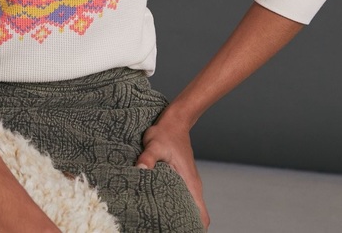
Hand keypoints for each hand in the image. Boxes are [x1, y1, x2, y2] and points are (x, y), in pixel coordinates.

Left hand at [135, 111, 209, 230]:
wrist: (174, 120)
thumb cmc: (166, 132)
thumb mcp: (155, 144)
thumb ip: (148, 158)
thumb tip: (140, 169)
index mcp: (191, 184)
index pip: (201, 216)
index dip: (195, 229)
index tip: (181, 232)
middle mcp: (192, 186)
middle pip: (194, 216)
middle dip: (183, 225)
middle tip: (163, 228)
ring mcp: (187, 182)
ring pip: (187, 206)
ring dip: (177, 215)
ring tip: (158, 221)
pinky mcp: (180, 177)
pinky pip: (180, 197)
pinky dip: (173, 204)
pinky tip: (156, 204)